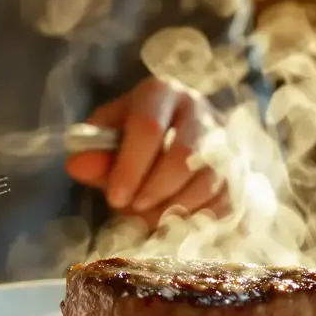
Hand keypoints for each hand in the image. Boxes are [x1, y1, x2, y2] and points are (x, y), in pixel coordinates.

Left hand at [66, 77, 228, 226]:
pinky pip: (225, 201)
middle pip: (185, 155)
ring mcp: (224, 138)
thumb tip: (76, 166)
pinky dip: (198, 218)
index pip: (148, 128)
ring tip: (149, 219)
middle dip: (154, 190)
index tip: (113, 197)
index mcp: (161, 93)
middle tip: (132, 210)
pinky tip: (175, 223)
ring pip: (208, 180)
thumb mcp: (108, 139)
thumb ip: (93, 154)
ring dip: (175, 208)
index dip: (130, 167)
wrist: (174, 138)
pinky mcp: (239, 169)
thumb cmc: (132, 139)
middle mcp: (198, 109)